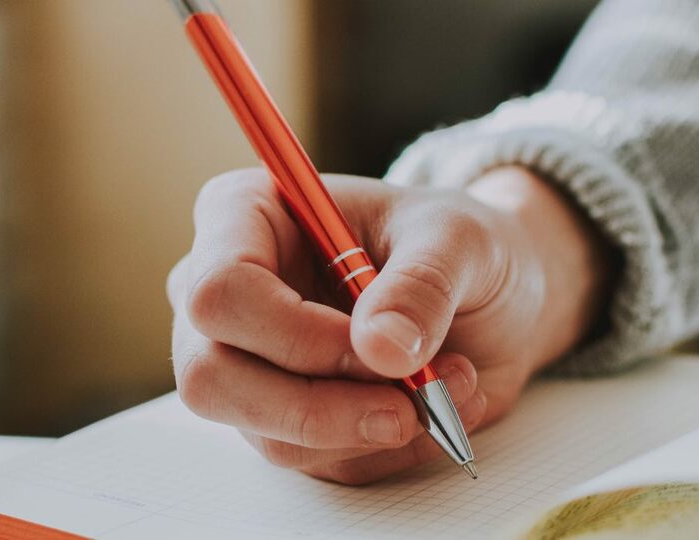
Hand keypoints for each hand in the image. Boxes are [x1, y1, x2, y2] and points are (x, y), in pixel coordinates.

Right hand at [167, 166, 611, 483]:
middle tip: (409, 401)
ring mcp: (245, 363)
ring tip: (451, 383)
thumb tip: (381, 348)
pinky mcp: (281, 419)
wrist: (488, 294)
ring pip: (266, 433)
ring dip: (370, 426)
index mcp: (244, 217)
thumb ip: (422, 285)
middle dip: (319, 405)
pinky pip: (315, 461)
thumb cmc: (456, 244)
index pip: (219, 290)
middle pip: (211, 377)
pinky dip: (386, 446)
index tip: (377, 346)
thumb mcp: (460, 239)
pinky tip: (435, 405)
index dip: (293, 333)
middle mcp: (227, 294)